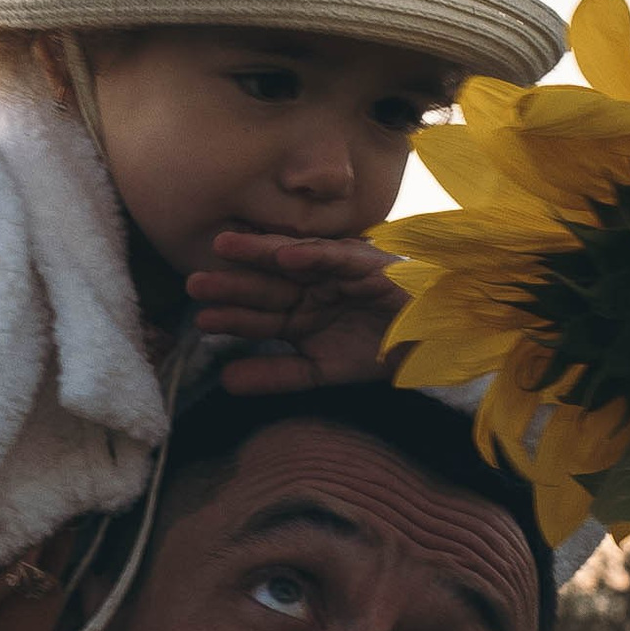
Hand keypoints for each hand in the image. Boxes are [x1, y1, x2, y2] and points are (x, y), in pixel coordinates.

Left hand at [188, 231, 406, 394]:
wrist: (434, 342)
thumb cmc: (380, 352)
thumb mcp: (320, 371)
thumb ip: (275, 374)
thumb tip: (225, 381)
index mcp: (301, 313)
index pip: (261, 315)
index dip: (232, 317)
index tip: (199, 321)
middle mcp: (312, 289)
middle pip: (266, 285)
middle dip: (233, 283)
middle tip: (195, 283)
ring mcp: (335, 272)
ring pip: (290, 262)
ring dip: (259, 255)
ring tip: (224, 249)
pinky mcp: (365, 263)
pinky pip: (335, 257)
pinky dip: (312, 255)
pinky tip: (286, 256)